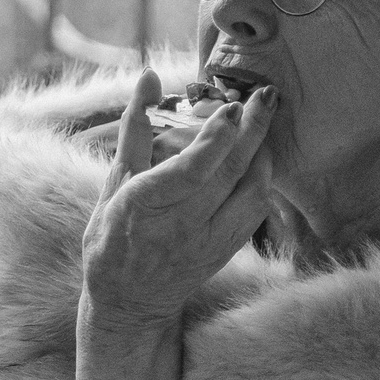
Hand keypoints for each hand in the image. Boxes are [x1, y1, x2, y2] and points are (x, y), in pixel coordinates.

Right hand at [78, 68, 273, 334]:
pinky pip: (256, 208)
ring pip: (250, 191)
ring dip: (263, 151)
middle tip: (265, 95)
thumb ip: (135, 128)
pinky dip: (263, 177)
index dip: (214, 139)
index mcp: (143, 208)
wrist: (130, 302)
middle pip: (228, 174)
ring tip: (264, 116)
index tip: (231, 106)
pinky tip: (260, 154)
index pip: (188, 172)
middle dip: (252, 130)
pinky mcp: (226, 250)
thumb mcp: (114, 181)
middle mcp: (179, 227)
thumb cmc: (114, 236)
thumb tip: (149, 77)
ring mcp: (207, 242)